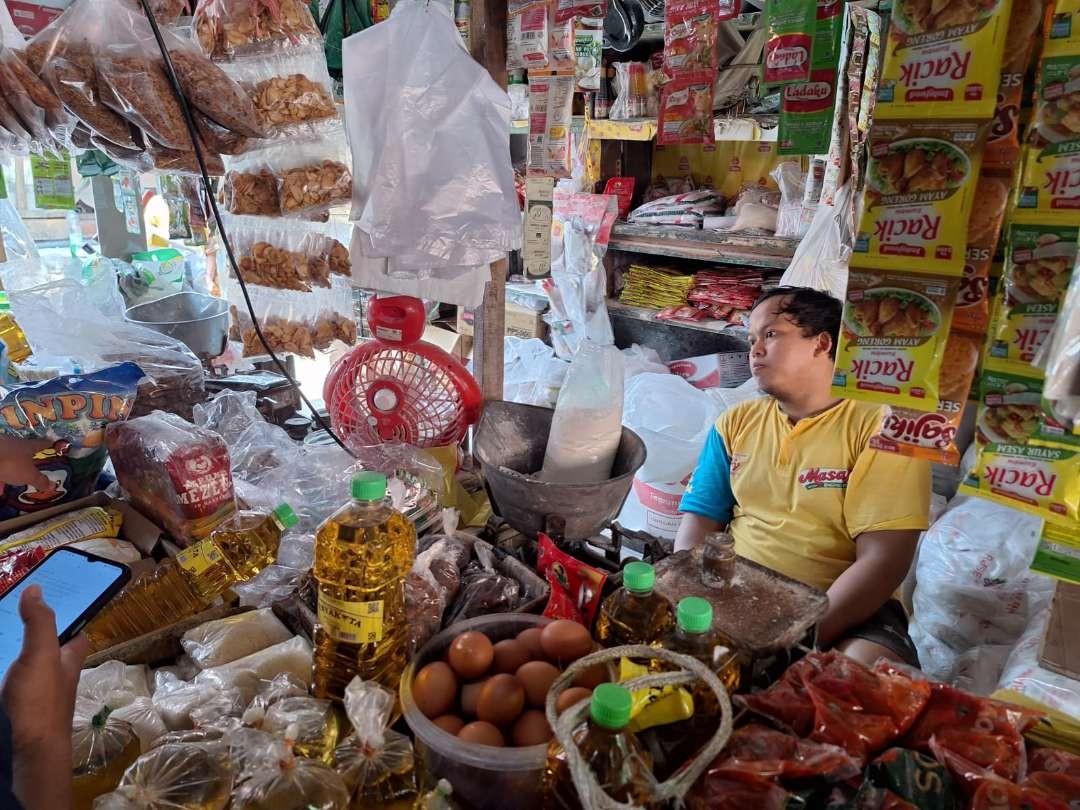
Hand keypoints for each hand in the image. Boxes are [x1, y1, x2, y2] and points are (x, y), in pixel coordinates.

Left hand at [0, 437, 53, 490]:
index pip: (43, 443)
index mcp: (28, 446)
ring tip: (7, 487)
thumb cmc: (11, 463)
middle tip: (28, 474)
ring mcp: (1, 449)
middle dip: (25, 464)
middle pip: (22, 453)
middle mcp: (15, 444)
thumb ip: (40, 480)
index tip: (53, 444)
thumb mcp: (28, 476)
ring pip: (7, 461)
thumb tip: (52, 485)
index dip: (49, 445)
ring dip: (8, 473)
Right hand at [1, 585, 88, 809]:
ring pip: (21, 663)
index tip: (46, 595)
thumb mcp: (43, 655)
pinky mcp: (14, 705)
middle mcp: (54, 673)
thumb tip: (37, 588)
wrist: (26, 753)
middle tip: (5, 610)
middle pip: (43, 644)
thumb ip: (41, 623)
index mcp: (69, 658)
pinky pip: (7, 682)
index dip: (67, 612)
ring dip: (7, 649)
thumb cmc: (40, 702)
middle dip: (25, 630)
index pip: (75, 630)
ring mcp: (33, 691)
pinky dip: (1, 671)